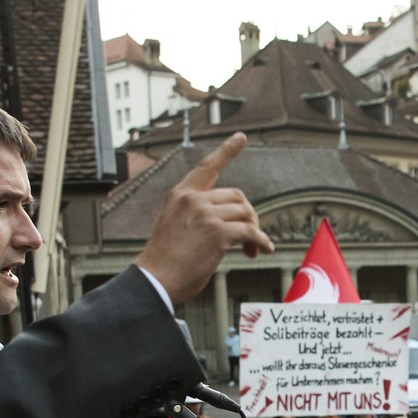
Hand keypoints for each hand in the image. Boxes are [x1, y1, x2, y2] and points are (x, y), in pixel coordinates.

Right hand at [134, 134, 274, 304]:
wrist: (155, 280)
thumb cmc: (166, 261)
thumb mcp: (176, 226)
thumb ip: (198, 216)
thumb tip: (232, 221)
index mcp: (180, 195)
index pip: (207, 166)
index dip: (227, 150)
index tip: (241, 137)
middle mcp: (192, 199)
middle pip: (237, 196)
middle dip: (248, 216)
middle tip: (250, 237)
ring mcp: (205, 214)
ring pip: (246, 213)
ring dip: (254, 232)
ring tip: (251, 249)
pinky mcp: (217, 232)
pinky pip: (251, 232)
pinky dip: (261, 241)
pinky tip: (262, 250)